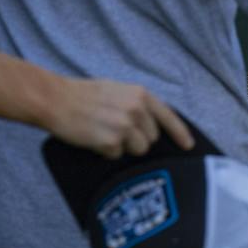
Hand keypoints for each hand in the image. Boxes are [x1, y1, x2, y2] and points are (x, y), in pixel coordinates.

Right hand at [43, 78, 193, 160]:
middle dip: (138, 140)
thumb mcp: (118, 90)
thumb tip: (152, 124)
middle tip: (116, 130)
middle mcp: (137, 109)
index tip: (189, 146)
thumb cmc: (85, 95)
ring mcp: (125, 125)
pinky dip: (106, 152)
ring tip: (105, 133)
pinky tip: (94, 138)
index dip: (180, 133)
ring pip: (138, 150)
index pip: (168, 116)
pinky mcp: (111, 141)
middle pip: (151, 139)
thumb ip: (137, 104)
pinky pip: (116, 156)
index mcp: (140, 94)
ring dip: (123, 148)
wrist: (58, 100)